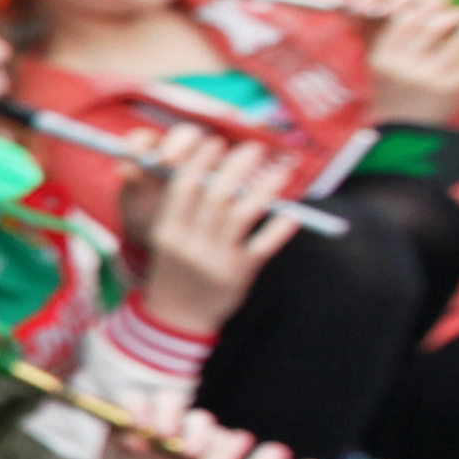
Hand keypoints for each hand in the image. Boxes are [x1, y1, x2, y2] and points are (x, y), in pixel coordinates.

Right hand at [129, 129, 299, 333]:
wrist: (175, 316)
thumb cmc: (174, 267)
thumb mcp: (168, 237)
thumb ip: (182, 208)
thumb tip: (209, 169)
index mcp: (167, 229)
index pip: (182, 186)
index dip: (200, 160)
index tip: (217, 141)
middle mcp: (189, 243)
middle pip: (214, 196)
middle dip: (236, 166)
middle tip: (255, 147)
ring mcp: (214, 260)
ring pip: (241, 216)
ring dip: (264, 189)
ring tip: (281, 170)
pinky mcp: (237, 275)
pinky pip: (262, 247)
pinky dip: (279, 229)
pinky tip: (292, 214)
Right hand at [359, 0, 458, 124]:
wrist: (404, 137)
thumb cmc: (401, 96)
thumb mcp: (391, 69)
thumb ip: (408, 44)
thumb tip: (447, 14)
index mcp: (384, 58)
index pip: (407, 21)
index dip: (426, 10)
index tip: (441, 6)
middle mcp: (404, 65)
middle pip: (432, 26)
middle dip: (455, 15)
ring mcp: (428, 76)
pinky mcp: (452, 88)